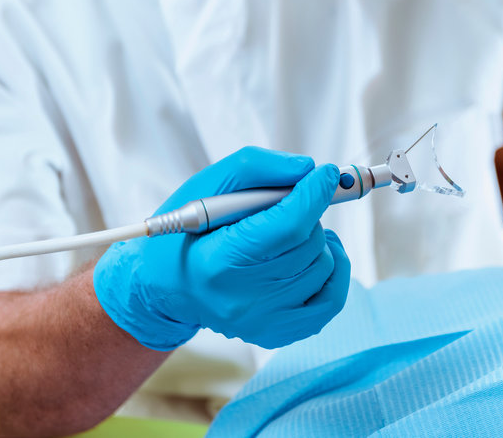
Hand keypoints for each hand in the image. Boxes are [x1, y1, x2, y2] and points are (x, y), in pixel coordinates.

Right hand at [94, 147, 350, 350]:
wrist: (168, 287)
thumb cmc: (188, 234)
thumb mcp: (206, 187)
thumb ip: (256, 168)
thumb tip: (308, 170)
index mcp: (218, 261)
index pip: (287, 227)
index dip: (313, 195)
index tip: (326, 173)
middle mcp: (242, 299)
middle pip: (308, 244)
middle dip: (307, 214)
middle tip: (287, 206)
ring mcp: (263, 321)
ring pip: (324, 266)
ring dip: (316, 240)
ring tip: (288, 234)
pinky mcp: (278, 332)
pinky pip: (332, 299)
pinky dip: (334, 270)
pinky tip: (314, 255)